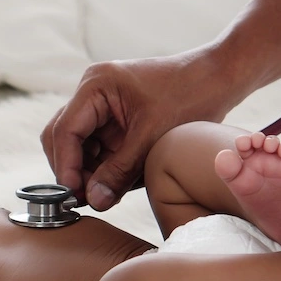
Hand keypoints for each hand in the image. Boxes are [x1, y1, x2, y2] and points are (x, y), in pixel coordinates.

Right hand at [41, 49, 240, 210]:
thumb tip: (93, 201)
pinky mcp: (113, 119)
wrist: (219, 78)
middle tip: (87, 200)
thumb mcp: (153, 138)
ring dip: (87, 171)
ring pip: (77, 146)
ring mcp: (100, 105)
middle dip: (72, 170)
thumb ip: (120, 171)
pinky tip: (118, 182)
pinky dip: (102, 168)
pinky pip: (96, 148)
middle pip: (62, 138)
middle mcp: (91, 92)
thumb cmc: (190, 96)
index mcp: (96, 85)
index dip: (66, 166)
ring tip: (106, 193)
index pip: (64, 131)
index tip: (74, 195)